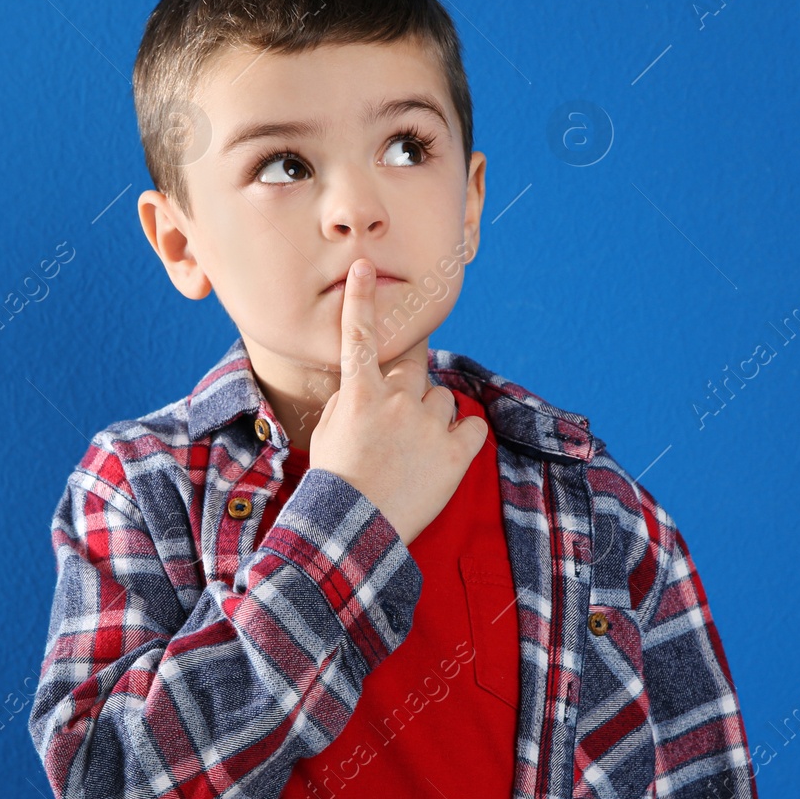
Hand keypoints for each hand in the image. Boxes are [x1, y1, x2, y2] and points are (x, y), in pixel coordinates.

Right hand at [307, 257, 488, 546]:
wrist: (355, 529)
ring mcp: (429, 424)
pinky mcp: (456, 452)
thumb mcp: (328, 433)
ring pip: (443, 400)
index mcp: (361, 393)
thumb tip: (367, 387)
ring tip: (414, 454)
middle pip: (415, 369)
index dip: (362, 300)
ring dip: (433, 418)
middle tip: (398, 422)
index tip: (364, 269)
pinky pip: (471, 429)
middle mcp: (398, 399)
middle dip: (409, 387)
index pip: (360, 337)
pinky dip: (462, 440)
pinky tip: (443, 459)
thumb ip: (351, 401)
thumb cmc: (336, 482)